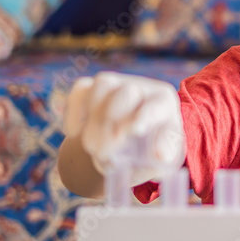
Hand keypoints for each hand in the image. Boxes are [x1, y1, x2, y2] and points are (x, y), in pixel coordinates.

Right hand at [63, 71, 184, 186]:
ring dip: (94, 117)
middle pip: (126, 93)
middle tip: (104, 152)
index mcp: (164, 102)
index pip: (156, 106)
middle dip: (112, 122)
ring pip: (103, 86)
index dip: (144, 117)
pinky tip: (75, 133)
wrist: (127, 148)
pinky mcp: (92, 87)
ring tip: (92, 148)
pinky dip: (75, 111)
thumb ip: (163, 155)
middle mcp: (142, 88)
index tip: (135, 131)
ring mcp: (116, 84)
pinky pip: (80, 90)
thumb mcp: (164, 157)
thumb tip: (160, 154)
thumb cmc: (151, 150)